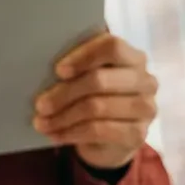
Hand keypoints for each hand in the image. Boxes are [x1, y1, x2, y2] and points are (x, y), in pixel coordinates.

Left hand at [33, 30, 158, 170]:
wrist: (109, 137)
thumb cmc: (92, 95)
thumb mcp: (84, 77)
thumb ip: (74, 66)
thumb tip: (39, 64)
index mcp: (132, 57)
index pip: (112, 47)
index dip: (83, 57)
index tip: (58, 70)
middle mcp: (145, 80)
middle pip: (100, 80)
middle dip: (64, 93)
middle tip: (39, 104)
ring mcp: (145, 108)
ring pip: (97, 107)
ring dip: (63, 116)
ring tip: (41, 122)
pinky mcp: (139, 134)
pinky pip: (99, 131)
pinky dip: (71, 132)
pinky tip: (55, 134)